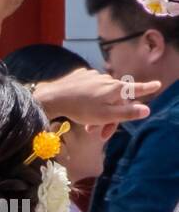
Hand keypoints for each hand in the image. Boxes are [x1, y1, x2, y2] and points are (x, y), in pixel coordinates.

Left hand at [33, 70, 160, 124]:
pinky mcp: (80, 76)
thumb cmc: (81, 108)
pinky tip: (79, 107)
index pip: (136, 89)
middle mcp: (107, 79)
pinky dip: (89, 100)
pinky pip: (90, 89)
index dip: (147, 88)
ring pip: (102, 96)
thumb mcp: (105, 115)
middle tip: (98, 135)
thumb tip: (147, 110)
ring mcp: (93, 76)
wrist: (54, 97)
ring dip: (98, 111)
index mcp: (116, 88)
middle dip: (110, 118)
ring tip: (87, 126)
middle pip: (115, 99)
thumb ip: (126, 113)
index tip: (157, 84)